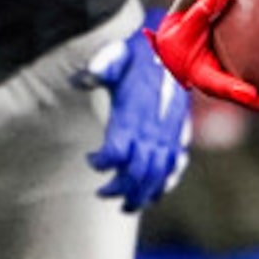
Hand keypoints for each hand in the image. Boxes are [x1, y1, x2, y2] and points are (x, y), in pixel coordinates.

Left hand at [75, 28, 192, 209]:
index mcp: (133, 115)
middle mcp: (152, 130)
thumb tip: (80, 79)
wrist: (173, 51)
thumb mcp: (116, 56)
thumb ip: (99, 68)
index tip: (91, 160)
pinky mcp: (178, 137)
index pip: (117, 152)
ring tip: (127, 207)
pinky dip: (165, 184)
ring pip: (157, 176)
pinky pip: (175, 168)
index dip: (103, 162)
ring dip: (142, 194)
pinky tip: (155, 196)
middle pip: (136, 172)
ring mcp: (167, 136)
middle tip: (103, 193)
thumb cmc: (138, 56)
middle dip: (120, 189)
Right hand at [148, 0, 258, 110]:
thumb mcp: (187, 20)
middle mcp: (224, 87)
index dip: (235, 91)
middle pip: (255, 101)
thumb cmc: (181, 34)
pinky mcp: (246, 81)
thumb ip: (201, 8)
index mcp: (205, 77)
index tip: (250, 93)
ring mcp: (237, 86)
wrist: (181, 42)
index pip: (222, 87)